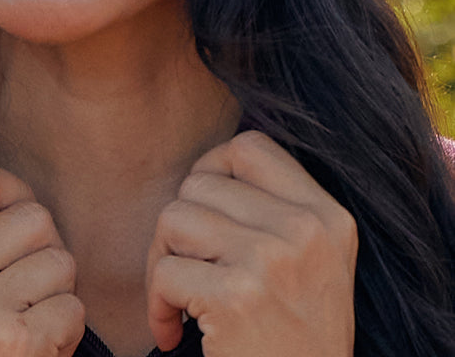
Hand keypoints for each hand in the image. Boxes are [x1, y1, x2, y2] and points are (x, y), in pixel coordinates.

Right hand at [0, 157, 84, 356]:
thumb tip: (10, 188)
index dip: (7, 191)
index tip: (8, 223)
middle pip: (33, 216)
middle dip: (41, 250)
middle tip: (18, 291)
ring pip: (60, 260)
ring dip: (55, 294)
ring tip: (22, 324)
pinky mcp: (16, 344)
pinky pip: (73, 307)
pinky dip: (64, 333)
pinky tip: (33, 353)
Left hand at [146, 130, 357, 356]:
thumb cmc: (297, 337)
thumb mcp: (315, 261)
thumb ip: (278, 208)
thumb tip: (210, 164)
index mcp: (327, 215)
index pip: (249, 146)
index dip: (212, 170)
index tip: (206, 214)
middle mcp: (305, 231)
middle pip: (200, 182)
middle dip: (179, 226)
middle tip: (187, 269)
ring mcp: (271, 262)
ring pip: (174, 218)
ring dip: (162, 262)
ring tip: (180, 300)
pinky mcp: (236, 299)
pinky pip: (164, 272)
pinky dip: (156, 306)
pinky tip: (175, 333)